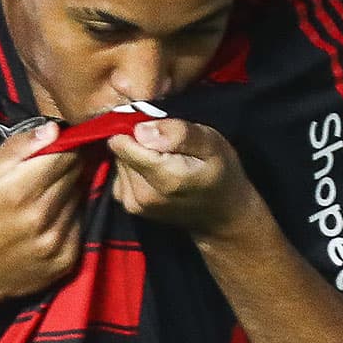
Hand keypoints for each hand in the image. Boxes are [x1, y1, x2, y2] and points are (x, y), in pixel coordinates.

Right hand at [0, 122, 83, 301]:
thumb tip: (53, 128)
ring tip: (45, 195)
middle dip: (67, 166)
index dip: (66, 145)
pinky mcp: (66, 260)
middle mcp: (41, 217)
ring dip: (69, 190)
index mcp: (19, 191)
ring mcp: (56, 242)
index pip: (66, 154)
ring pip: (79, 198)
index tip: (60, 144)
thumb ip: (18, 147)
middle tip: (52, 168)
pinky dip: (70, 216)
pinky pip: (80, 224)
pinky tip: (49, 218)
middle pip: (76, 174)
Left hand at [106, 119, 259, 235]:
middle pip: (119, 151)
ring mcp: (134, 204)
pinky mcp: (130, 206)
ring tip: (166, 159)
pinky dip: (135, 169)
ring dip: (138, 155)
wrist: (222, 215)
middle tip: (167, 146)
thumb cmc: (221, 173)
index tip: (157, 128)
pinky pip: (121, 174)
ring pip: (119, 161)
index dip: (135, 127)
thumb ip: (178, 134)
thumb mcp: (211, 143)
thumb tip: (141, 130)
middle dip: (138, 141)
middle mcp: (141, 194)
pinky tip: (157, 171)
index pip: (121, 142)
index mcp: (161, 177)